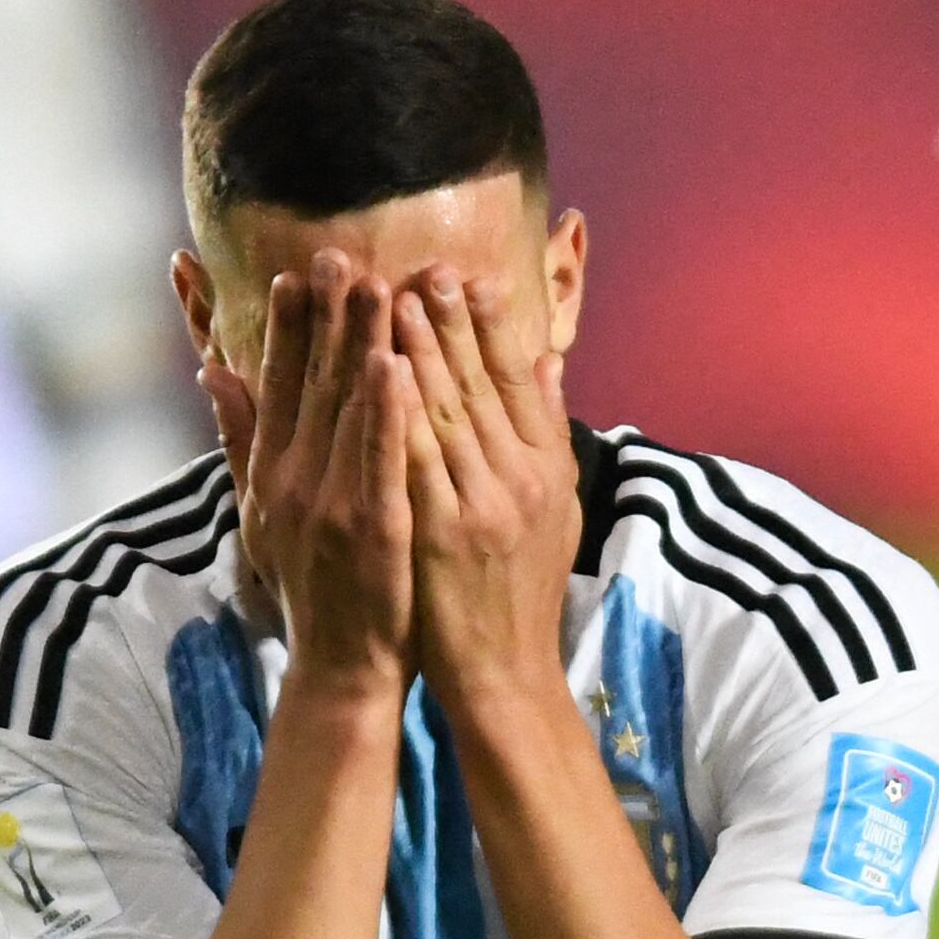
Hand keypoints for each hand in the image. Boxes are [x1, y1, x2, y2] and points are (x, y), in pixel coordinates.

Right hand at [202, 253, 415, 692]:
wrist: (341, 668)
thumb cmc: (313, 589)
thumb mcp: (261, 514)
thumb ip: (241, 441)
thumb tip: (211, 373)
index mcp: (271, 476)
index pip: (279, 387)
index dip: (288, 329)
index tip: (298, 273)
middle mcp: (293, 483)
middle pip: (311, 385)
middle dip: (326, 316)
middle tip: (340, 253)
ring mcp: (332, 505)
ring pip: (346, 410)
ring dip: (359, 343)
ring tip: (375, 284)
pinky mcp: (374, 528)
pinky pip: (381, 456)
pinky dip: (385, 409)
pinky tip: (396, 363)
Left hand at [389, 267, 580, 703]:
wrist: (505, 674)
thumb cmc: (519, 591)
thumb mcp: (555, 509)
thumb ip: (549, 432)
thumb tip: (549, 360)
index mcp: (547, 468)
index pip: (518, 381)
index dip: (493, 326)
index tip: (472, 275)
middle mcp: (522, 480)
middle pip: (481, 385)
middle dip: (450, 321)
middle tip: (425, 264)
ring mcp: (484, 506)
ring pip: (447, 412)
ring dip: (419, 350)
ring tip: (391, 296)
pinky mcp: (444, 534)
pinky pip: (417, 462)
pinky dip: (400, 412)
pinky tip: (382, 370)